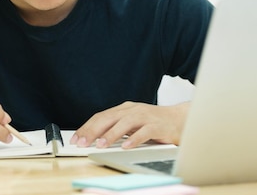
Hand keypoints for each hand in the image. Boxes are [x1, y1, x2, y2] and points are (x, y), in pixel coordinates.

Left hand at [70, 101, 189, 149]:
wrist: (181, 119)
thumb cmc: (154, 122)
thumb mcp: (132, 123)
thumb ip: (117, 127)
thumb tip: (95, 138)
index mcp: (125, 109)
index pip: (101, 116)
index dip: (87, 127)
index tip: (76, 139)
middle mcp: (133, 110)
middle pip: (109, 118)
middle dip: (93, 131)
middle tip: (82, 142)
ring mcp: (146, 116)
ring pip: (125, 123)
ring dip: (111, 134)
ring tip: (101, 144)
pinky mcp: (158, 126)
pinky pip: (144, 132)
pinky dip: (134, 139)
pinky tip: (126, 146)